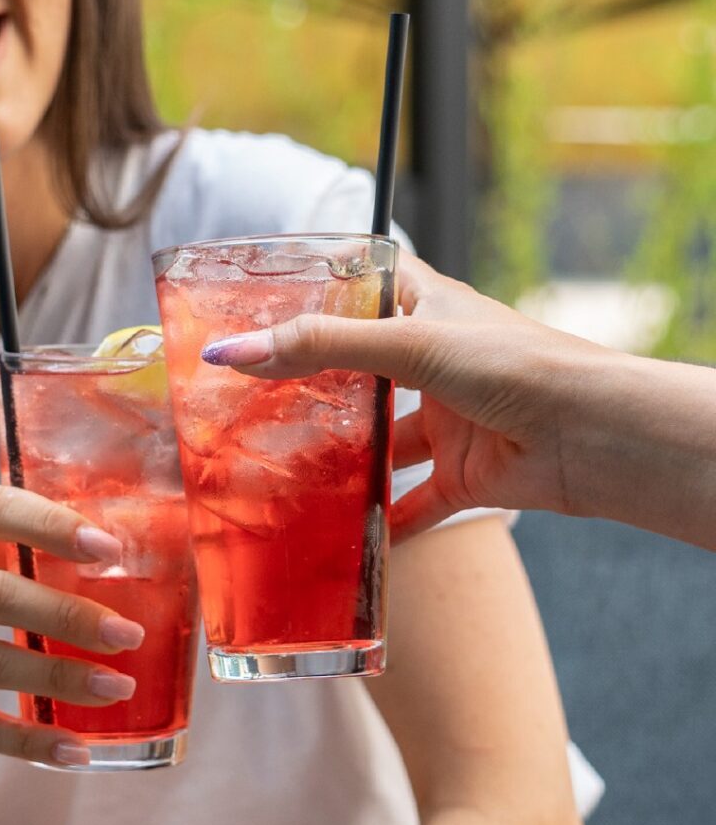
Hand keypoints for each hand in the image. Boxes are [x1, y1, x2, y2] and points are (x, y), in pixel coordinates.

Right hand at [201, 252, 619, 540]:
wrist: (593, 435)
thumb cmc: (514, 364)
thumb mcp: (410, 343)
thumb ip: (322, 347)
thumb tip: (232, 351)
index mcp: (425, 308)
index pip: (362, 287)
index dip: (316, 292)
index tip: (261, 306)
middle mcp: (433, 361)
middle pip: (361, 372)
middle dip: (314, 389)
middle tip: (251, 402)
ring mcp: (448, 420)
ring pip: (383, 444)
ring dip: (344, 461)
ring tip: (282, 473)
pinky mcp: (463, 474)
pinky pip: (412, 502)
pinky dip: (385, 521)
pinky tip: (343, 537)